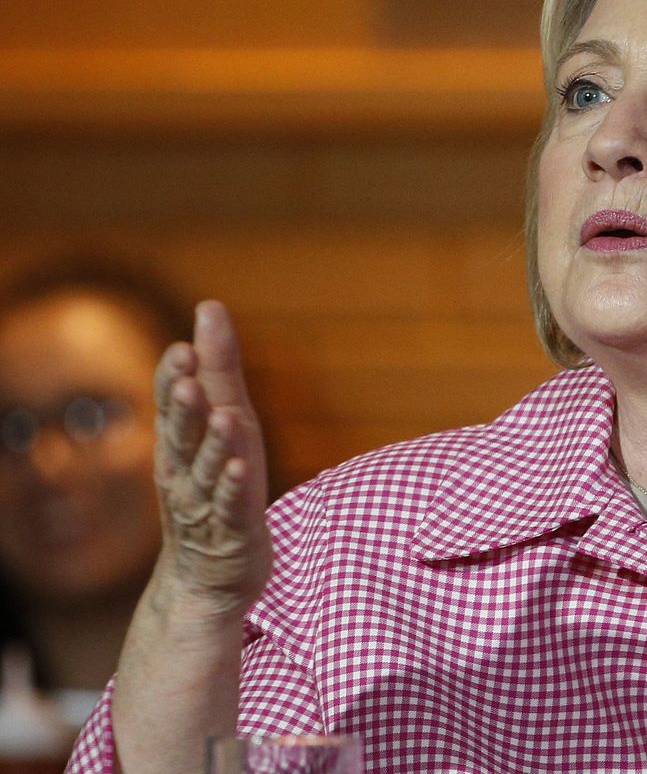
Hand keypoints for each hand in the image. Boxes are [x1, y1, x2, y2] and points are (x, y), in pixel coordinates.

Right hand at [151, 300, 271, 618]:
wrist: (209, 573)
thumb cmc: (218, 482)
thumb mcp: (224, 420)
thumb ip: (218, 369)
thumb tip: (210, 307)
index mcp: (180, 441)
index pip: (171, 404)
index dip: (175, 378)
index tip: (183, 348)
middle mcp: (185, 470)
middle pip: (182, 433)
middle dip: (184, 403)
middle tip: (187, 372)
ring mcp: (205, 504)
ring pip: (207, 469)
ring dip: (213, 442)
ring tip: (223, 415)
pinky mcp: (233, 531)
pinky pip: (231, 507)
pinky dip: (233, 488)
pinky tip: (241, 468)